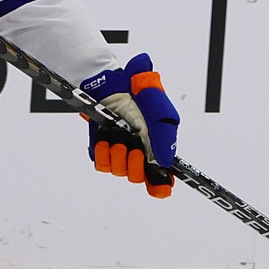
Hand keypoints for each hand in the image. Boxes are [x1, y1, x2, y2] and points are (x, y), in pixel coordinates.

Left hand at [78, 53, 179, 197]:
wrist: (110, 81)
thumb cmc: (137, 91)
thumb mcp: (158, 107)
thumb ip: (165, 134)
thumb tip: (166, 161)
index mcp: (157, 145)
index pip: (162, 177)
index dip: (161, 185)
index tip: (160, 187)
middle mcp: (139, 151)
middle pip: (139, 177)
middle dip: (136, 166)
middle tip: (134, 149)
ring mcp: (120, 151)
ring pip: (120, 171)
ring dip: (118, 156)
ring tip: (118, 138)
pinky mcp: (102, 148)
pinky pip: (102, 163)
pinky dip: (102, 153)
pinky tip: (104, 140)